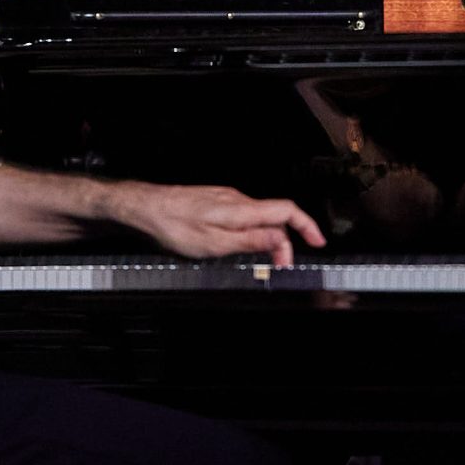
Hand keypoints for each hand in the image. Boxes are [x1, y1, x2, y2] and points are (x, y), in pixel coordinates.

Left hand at [118, 183, 324, 266]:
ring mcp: (228, 198)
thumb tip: (281, 241)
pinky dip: (253, 231)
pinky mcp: (218, 201)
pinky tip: (243, 244)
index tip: (318, 242)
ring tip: (263, 260)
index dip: (307, 226)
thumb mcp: (214, 243)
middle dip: (286, 241)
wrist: (146, 207)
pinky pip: (246, 215)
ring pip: (260, 216)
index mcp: (242, 209)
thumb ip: (251, 241)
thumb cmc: (174, 225)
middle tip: (281, 265)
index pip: (287, 211)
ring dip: (268, 238)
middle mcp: (238, 199)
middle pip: (276, 216)